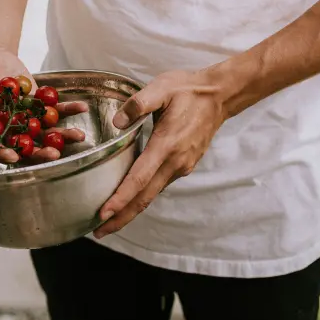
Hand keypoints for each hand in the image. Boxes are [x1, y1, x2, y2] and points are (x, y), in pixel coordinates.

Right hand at [0, 47, 88, 163]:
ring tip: (78, 137)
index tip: (15, 156)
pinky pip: (54, 108)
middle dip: (39, 151)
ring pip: (44, 131)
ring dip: (62, 135)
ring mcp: (24, 115)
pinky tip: (81, 108)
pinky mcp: (37, 101)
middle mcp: (6, 126)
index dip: (3, 152)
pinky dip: (68, 109)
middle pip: (24, 144)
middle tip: (54, 155)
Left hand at [94, 69, 228, 237]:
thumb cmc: (188, 90)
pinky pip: (160, 185)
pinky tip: (130, 198)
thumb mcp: (161, 87)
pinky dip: (143, 196)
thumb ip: (137, 103)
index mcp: (166, 145)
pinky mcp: (184, 165)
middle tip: (98, 231)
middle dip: (121, 217)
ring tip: (109, 220)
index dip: (120, 198)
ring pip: (152, 194)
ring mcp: (182, 166)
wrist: (220, 95)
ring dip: (130, 209)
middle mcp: (175, 162)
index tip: (103, 213)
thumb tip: (117, 123)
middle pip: (145, 198)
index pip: (139, 178)